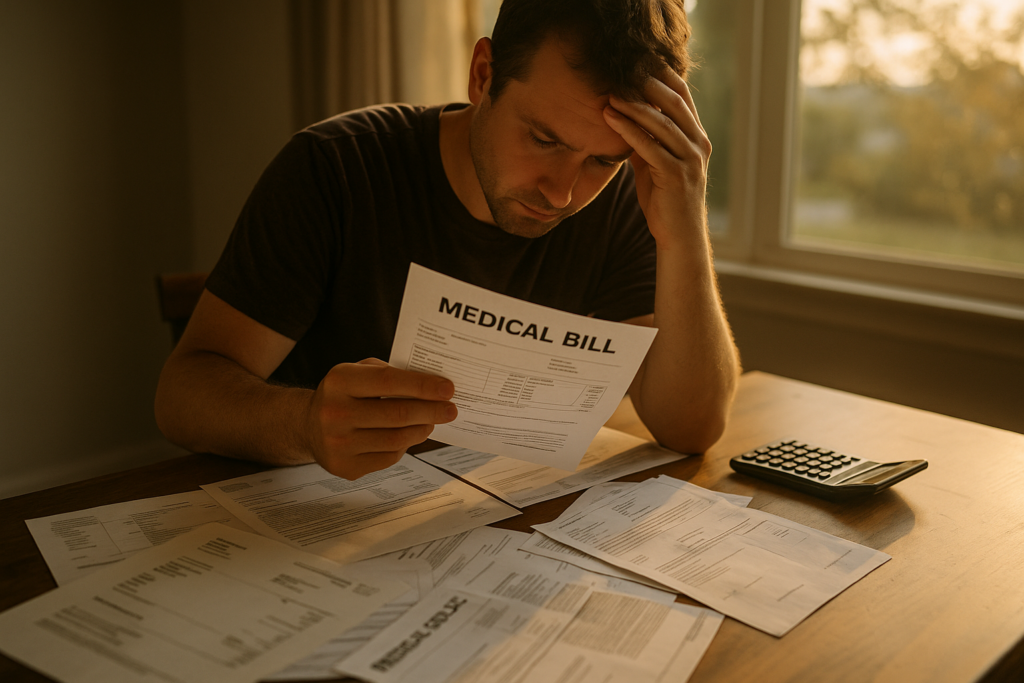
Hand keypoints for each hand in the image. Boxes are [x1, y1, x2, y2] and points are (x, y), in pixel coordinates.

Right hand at [306, 358, 456, 479]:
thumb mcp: (358, 372)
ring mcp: (338, 443)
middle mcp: (335, 412)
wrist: (308, 425)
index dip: (422, 386)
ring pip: (397, 439)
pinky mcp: (345, 466)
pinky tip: (410, 435)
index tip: (448, 389)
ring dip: (422, 429)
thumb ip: (391, 374)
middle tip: (450, 410)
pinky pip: (389, 457)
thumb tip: (433, 388)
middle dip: (431, 411)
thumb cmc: (343, 394)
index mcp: (339, 381)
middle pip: (397, 414)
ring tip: (431, 422)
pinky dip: (405, 446)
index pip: (389, 381)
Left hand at [602, 67, 711, 249]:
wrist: (679, 236)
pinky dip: (628, 129)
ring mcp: (690, 158)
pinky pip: (649, 145)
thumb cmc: (666, 200)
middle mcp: (698, 143)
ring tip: (610, 93)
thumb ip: (646, 142)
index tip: (638, 62)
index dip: (661, 76)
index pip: (682, 96)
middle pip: (673, 102)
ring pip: (660, 122)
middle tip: (621, 70)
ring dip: (632, 104)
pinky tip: (610, 118)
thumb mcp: (655, 165)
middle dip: (646, 83)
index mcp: (697, 137)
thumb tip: (623, 121)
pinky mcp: (676, 174)